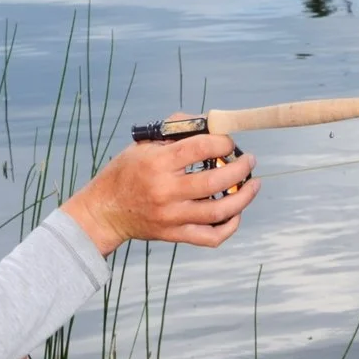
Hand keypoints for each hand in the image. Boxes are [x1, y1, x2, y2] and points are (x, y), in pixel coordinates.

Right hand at [63, 115, 259, 255]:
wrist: (105, 211)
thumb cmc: (125, 173)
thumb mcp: (143, 145)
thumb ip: (175, 131)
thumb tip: (208, 122)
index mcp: (157, 163)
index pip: (199, 148)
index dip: (222, 142)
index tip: (229, 142)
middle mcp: (165, 191)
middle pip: (215, 182)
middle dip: (240, 169)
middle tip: (249, 161)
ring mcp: (172, 216)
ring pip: (219, 211)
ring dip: (243, 197)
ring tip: (253, 184)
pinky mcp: (175, 234)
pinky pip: (211, 236)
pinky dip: (230, 226)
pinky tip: (236, 213)